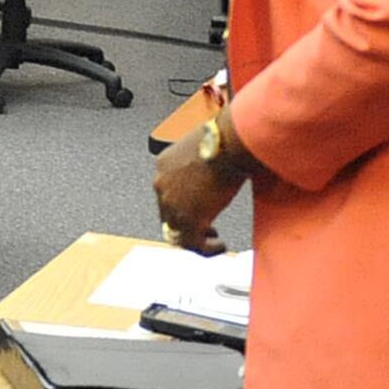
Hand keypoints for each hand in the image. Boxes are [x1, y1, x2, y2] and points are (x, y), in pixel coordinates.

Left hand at [148, 130, 242, 251]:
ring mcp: (172, 204)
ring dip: (195, 239)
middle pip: (169, 214)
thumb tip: (215, 172)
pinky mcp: (187, 219)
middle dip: (187, 224)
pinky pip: (193, 243)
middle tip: (206, 230)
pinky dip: (207, 249)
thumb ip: (202, 165)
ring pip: (178, 232)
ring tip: (213, 242)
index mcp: (164, 166)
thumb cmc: (223, 139)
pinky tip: (220, 246)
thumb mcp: (204, 151)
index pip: (167, 193)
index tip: (198, 209)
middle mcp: (162, 185)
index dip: (182, 205)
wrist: (227, 143)